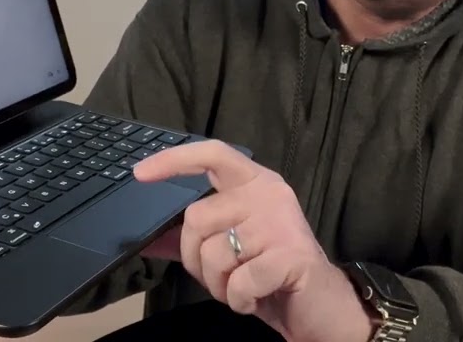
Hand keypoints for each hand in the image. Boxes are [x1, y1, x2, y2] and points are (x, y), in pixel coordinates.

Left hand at [132, 140, 375, 341]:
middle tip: (223, 276)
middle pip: (197, 218)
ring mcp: (282, 222)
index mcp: (254, 183)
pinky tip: (257, 298)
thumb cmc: (271, 275)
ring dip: (220, 286)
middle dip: (197, 260)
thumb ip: (190, 241)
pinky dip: (239, 300)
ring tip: (245, 287)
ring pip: (214, 254)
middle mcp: (269, 193)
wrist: (322, 308)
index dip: (174, 160)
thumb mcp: (228, 252)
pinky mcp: (291, 255)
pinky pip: (238, 281)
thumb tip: (147, 241)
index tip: (139, 173)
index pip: (212, 155)